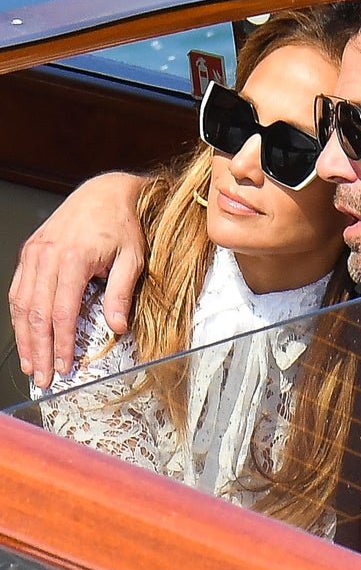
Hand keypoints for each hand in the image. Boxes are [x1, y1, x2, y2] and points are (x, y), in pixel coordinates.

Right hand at [9, 172, 146, 388]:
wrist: (105, 191)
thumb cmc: (122, 223)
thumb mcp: (133, 256)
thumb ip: (121, 291)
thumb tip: (117, 326)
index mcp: (73, 258)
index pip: (62, 312)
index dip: (62, 343)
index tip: (65, 366)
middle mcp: (47, 255)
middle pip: (36, 313)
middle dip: (39, 350)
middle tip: (43, 377)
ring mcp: (34, 253)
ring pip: (21, 304)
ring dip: (24, 338)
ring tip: (31, 364)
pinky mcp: (30, 252)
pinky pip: (18, 289)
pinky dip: (19, 316)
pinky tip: (25, 335)